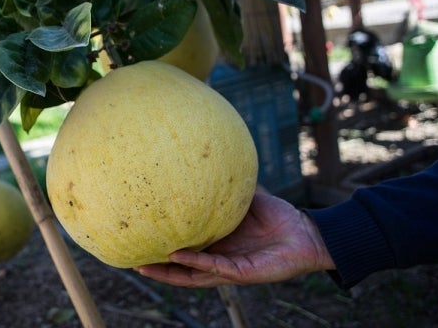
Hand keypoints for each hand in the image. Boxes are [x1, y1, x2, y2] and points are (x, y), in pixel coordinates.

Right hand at [136, 191, 333, 287]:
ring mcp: (228, 268)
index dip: (164, 249)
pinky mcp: (241, 273)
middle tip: (131, 261)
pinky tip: (177, 254)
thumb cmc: (280, 218)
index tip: (142, 239)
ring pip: (191, 276)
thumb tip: (211, 163)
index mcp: (218, 244)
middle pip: (181, 269)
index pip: (185, 250)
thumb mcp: (247, 198)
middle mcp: (219, 259)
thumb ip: (228, 187)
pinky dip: (195, 262)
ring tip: (143, 267)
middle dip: (157, 268)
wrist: (306, 234)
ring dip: (168, 273)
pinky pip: (214, 267)